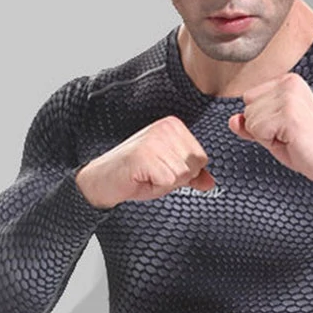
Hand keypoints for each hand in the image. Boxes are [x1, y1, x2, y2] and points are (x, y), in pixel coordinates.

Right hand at [75, 115, 214, 208]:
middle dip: (176, 179)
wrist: (101, 181)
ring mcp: (155, 140)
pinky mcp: (146, 155)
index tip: (160, 168)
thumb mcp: (169, 174)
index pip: (202, 158)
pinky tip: (141, 178)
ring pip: (182, 175)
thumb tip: (210, 182)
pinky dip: (156, 187)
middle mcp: (166, 127)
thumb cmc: (134, 175)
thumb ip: (191, 175)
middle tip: (152, 173)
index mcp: (174, 126)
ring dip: (165, 183)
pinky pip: (168, 181)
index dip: (183, 173)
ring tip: (146, 175)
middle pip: (194, 166)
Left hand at [227, 73, 312, 180]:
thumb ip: (250, 123)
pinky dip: (270, 142)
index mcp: (288, 81)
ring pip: (251, 119)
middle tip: (287, 134)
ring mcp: (290, 98)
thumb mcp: (272, 131)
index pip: (249, 97)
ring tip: (289, 137)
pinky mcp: (289, 114)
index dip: (261, 119)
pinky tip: (290, 141)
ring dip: (266, 136)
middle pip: (247, 107)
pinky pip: (257, 131)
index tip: (283, 126)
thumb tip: (233, 120)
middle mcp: (289, 84)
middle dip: (261, 127)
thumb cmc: (306, 145)